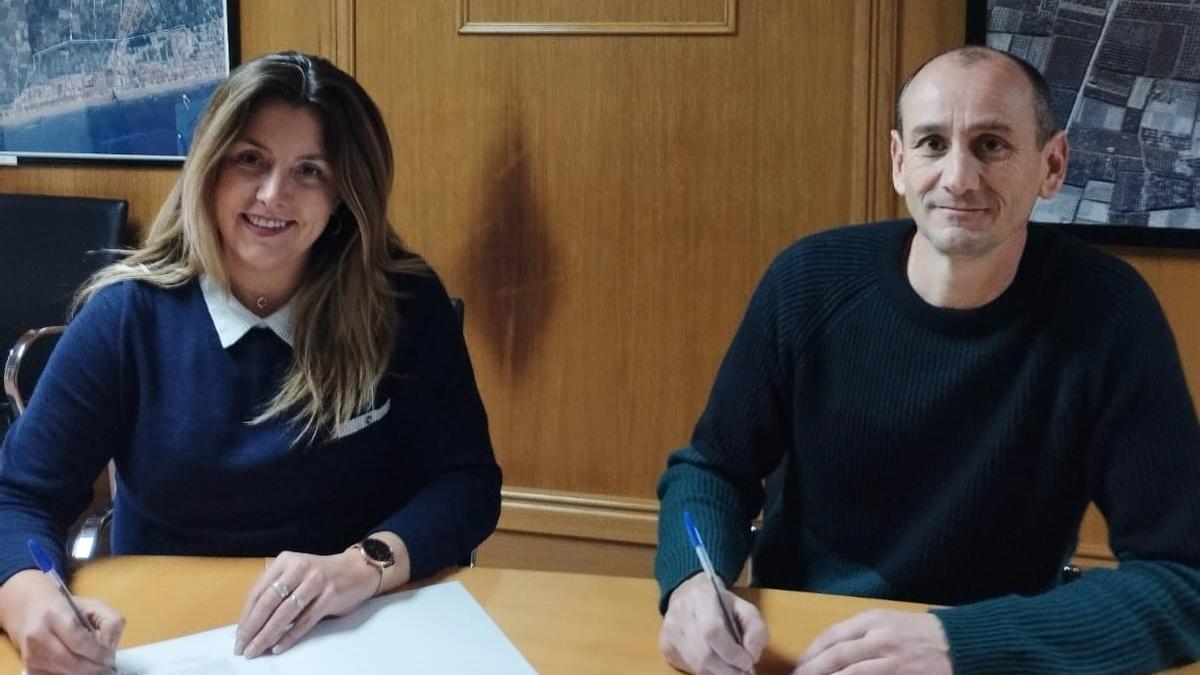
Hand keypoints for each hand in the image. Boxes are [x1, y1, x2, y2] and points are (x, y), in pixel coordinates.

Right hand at [0, 569, 124, 674]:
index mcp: (54, 614)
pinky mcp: (30, 667)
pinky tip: (80, 667)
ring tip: (95, 666)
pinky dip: (72, 674)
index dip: (98, 653)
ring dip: (85, 672)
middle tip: (107, 667)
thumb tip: (109, 649)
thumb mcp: (94, 605)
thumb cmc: (67, 607)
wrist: (30, 610)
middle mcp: (38, 635)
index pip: (79, 641)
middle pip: (72, 662)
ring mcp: (31, 654)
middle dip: (94, 667)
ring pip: (65, 672)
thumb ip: (110, 623)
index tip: (110, 657)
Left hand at [235, 550, 379, 657]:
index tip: (239, 635)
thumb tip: (252, 622)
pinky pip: (305, 621)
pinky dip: (290, 636)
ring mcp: (315, 581)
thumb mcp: (296, 574)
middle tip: (243, 647)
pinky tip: (278, 647)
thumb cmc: (322, 576)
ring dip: (267, 635)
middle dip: (253, 628)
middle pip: (268, 602)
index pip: (258, 591)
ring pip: (285, 613)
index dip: (246, 615)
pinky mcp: (329, 596)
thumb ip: (277, 590)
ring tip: (256, 650)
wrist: (358, 570)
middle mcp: (299, 568)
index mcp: (285, 561)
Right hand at [660, 572, 768, 674]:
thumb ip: (755, 630)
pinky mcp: (665, 644)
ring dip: (717, 673)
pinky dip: (705, 671)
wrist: (687, 592)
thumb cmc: (720, 602)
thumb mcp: (744, 607)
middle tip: (742, 672)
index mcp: (701, 597)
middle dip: (727, 670)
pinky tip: (715, 664)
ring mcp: (669, 630)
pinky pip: (687, 666)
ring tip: (730, 670)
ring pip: (695, 664)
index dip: (731, 652)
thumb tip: (751, 656)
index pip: (712, 631)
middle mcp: (680, 613)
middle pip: (703, 654)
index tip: (747, 662)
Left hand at [792, 609, 950, 674]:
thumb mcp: (887, 621)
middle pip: (837, 656)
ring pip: (851, 674)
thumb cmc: (918, 632)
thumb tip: (828, 648)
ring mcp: (892, 662)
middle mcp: (880, 638)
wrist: (957, 644)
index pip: (832, 635)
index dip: (812, 652)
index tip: (799, 664)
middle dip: (813, 669)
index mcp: (873, 619)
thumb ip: (859, 631)